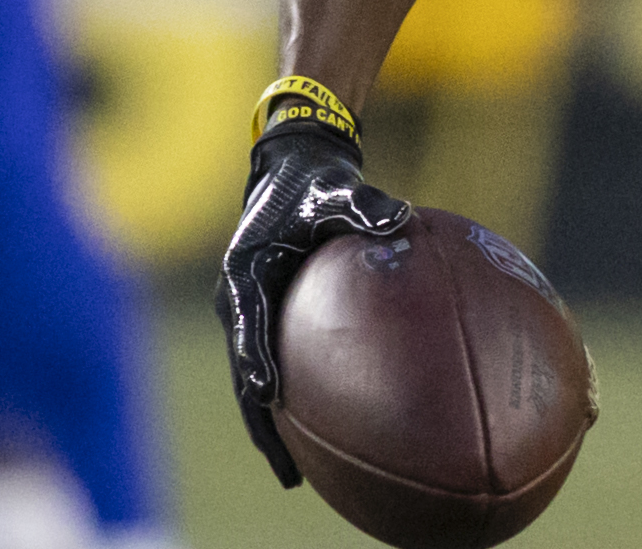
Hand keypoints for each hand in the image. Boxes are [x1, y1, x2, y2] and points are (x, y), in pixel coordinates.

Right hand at [217, 119, 411, 486]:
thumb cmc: (315, 179)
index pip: (248, 325)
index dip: (256, 361)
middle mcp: (239, 299)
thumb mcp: (337, 186)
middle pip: (244, 376)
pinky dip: (291, 402)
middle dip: (263, 426)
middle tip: (287, 470)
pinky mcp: (267, 317)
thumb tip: (402, 220)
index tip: (269, 395)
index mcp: (246, 272)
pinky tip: (324, 432)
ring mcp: (250, 313)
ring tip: (299, 473)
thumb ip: (365, 205)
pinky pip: (276, 367)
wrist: (293, 167)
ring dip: (272, 428)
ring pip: (254, 383)